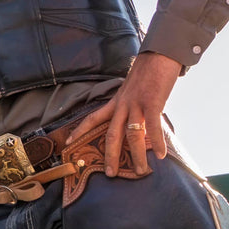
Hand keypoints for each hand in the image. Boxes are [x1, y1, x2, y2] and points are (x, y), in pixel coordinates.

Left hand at [67, 51, 182, 176]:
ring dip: (136, 156)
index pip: (92, 118)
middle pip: (111, 134)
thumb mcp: (132, 90)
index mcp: (116, 101)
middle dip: (109, 155)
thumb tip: (136, 120)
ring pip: (132, 135)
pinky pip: (153, 128)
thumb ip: (131, 105)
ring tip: (140, 171)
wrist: (158, 55)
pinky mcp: (152, 103)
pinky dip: (157, 143)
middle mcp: (122, 105)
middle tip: (109, 173)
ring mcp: (136, 105)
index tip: (68, 143)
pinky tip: (160, 155)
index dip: (79, 131)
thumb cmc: (147, 72)